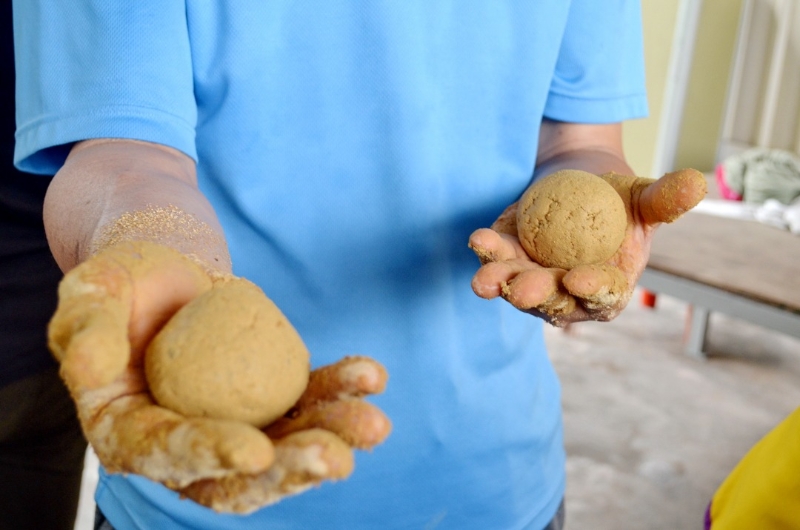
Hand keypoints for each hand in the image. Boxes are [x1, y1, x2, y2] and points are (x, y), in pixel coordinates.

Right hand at [49, 240, 389, 510]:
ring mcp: (233, 423)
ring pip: (284, 444)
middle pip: (237, 476)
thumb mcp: (91, 294)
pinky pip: (307, 401)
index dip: (209, 455)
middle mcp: (185, 442)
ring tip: (372, 422)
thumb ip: (85, 330)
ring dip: (330, 436)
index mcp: (130, 432)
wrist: (170, 272)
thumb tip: (85, 372)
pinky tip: (370, 376)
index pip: (167, 453)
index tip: (255, 451)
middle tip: (335, 458)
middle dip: (289, 470)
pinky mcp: (268, 399)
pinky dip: (338, 392)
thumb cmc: (124, 283)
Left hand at [468, 169, 706, 325]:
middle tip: (523, 288)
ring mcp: (535, 279)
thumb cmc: (620, 198)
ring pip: (516, 287)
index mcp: (608, 287)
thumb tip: (698, 181)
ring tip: (485, 279)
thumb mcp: (645, 197)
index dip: (592, 291)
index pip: (602, 296)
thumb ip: (667, 199)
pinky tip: (479, 239)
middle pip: (552, 301)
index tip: (578, 280)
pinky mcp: (509, 260)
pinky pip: (496, 261)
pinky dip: (487, 253)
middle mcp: (568, 293)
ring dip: (501, 282)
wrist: (581, 182)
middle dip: (537, 296)